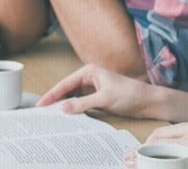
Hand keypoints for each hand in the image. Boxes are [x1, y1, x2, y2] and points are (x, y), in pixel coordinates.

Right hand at [36, 63, 158, 117]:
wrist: (147, 101)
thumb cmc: (129, 94)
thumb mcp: (104, 99)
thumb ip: (83, 104)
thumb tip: (63, 108)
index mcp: (89, 71)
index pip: (65, 83)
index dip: (51, 94)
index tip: (40, 104)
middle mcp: (89, 77)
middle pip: (66, 89)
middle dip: (54, 100)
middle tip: (41, 112)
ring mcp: (93, 87)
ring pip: (72, 97)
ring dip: (63, 105)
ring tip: (50, 116)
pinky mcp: (97, 97)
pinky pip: (80, 103)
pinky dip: (73, 109)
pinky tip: (67, 117)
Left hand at [124, 123, 187, 168]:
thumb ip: (180, 137)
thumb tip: (155, 145)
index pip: (159, 135)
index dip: (144, 145)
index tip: (134, 153)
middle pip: (158, 148)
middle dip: (141, 157)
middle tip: (128, 163)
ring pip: (166, 162)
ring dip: (150, 166)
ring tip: (139, 168)